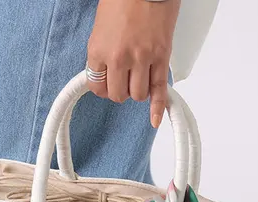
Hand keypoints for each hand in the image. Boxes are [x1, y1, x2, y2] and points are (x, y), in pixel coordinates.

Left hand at [87, 0, 180, 127]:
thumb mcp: (101, 26)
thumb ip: (102, 52)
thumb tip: (104, 73)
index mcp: (99, 50)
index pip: (97, 87)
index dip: (103, 88)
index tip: (107, 83)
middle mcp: (119, 58)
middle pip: (118, 95)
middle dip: (121, 91)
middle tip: (124, 81)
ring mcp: (141, 59)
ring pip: (137, 95)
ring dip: (138, 91)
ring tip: (140, 79)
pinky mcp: (160, 58)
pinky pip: (158, 90)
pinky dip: (157, 107)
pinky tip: (154, 119)